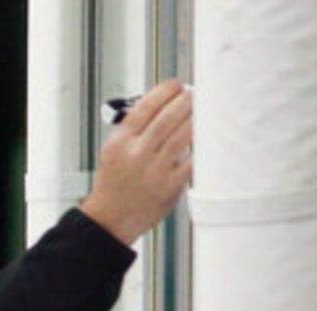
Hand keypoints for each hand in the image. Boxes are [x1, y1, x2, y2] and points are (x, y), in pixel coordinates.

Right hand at [82, 79, 194, 246]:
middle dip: (185, 101)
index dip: (164, 92)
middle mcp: (136, 155)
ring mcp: (153, 171)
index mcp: (120, 142)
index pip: (145, 107)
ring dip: (196, 118)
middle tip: (194, 94)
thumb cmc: (115, 184)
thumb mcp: (113, 151)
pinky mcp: (169, 186)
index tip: (175, 85)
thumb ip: (134, 129)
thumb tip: (165, 104)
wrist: (110, 220)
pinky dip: (201, 147)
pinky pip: (192, 161)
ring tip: (203, 111)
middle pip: (167, 118)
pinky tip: (206, 138)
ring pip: (182, 135)